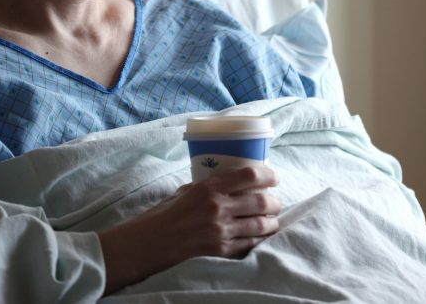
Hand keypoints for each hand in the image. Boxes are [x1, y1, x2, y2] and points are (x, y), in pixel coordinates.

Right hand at [98, 164, 281, 293]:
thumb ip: (207, 187)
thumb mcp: (185, 191)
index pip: (249, 175)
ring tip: (273, 220)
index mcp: (209, 188)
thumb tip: (227, 184)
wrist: (148, 244)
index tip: (274, 177)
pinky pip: (250, 245)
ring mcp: (221, 231)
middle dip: (275, 202)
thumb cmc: (163, 215)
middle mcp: (218, 208)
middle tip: (276, 201)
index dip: (268, 175)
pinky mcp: (220, 251)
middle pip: (261, 201)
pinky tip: (262, 237)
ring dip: (271, 222)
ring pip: (260, 225)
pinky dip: (260, 240)